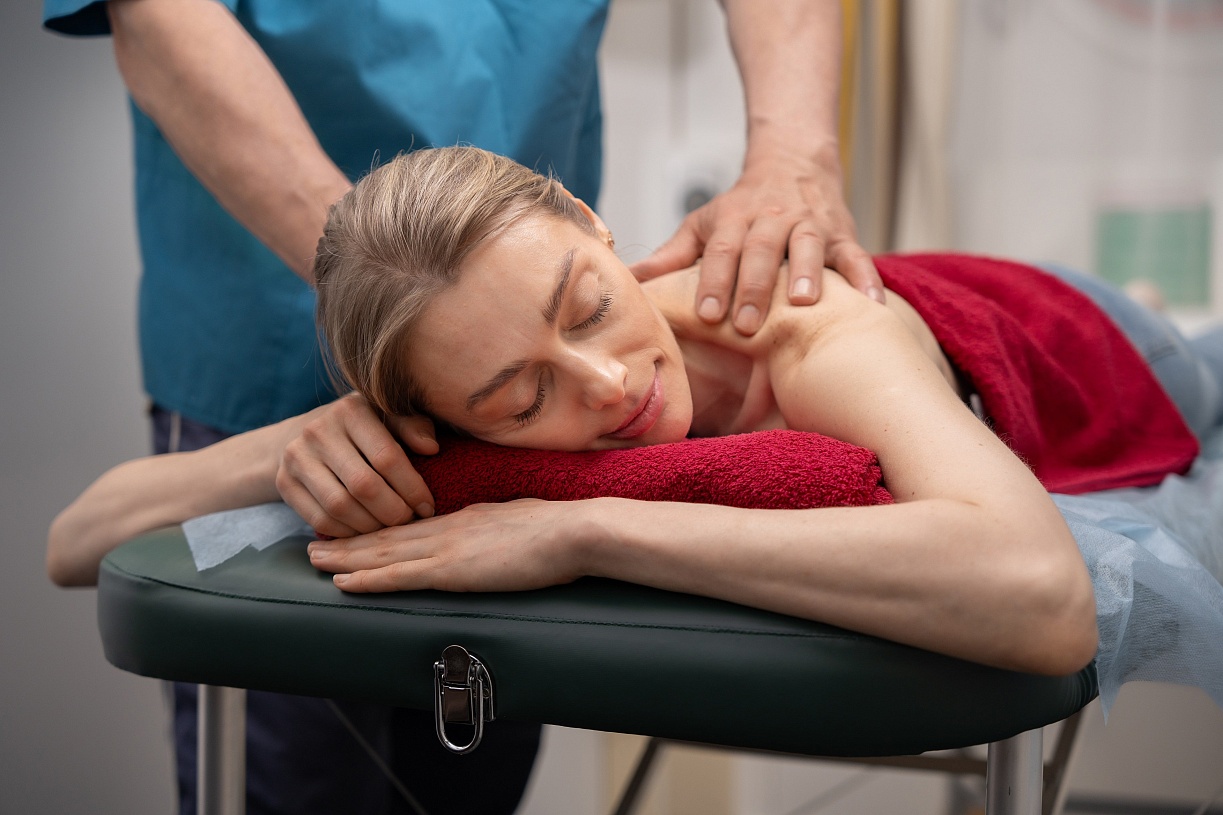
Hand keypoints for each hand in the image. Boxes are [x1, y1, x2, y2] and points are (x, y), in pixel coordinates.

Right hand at [276, 393, 438, 537]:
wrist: (304, 434)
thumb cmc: (363, 429)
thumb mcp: (389, 417)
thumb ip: (412, 427)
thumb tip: (431, 447)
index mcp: (351, 409)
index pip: (387, 457)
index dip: (412, 488)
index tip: (427, 506)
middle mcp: (319, 430)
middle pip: (363, 485)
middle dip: (393, 511)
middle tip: (409, 521)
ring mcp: (296, 457)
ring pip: (340, 506)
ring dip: (371, 526)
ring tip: (389, 528)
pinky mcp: (285, 483)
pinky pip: (319, 520)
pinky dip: (347, 533)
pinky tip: (365, 531)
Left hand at [306, 499, 585, 592]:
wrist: (574, 531)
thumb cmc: (559, 530)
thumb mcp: (520, 523)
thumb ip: (498, 530)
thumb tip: (493, 540)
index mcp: (465, 517)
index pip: (411, 525)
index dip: (377, 530)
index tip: (350, 533)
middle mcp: (448, 527)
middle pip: (386, 536)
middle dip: (347, 542)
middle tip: (312, 546)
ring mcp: (447, 547)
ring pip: (383, 553)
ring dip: (345, 558)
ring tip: (313, 560)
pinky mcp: (452, 569)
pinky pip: (399, 575)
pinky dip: (368, 579)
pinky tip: (343, 584)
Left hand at [630, 150, 880, 334]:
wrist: (793, 164)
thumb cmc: (740, 208)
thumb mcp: (703, 225)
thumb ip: (671, 256)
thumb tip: (629, 279)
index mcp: (735, 218)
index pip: (722, 249)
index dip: (714, 280)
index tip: (707, 314)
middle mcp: (773, 219)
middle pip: (762, 251)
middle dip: (754, 287)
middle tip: (746, 324)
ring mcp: (811, 225)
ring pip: (809, 247)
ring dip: (807, 274)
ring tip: (804, 304)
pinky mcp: (843, 235)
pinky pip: (857, 257)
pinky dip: (866, 280)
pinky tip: (869, 307)